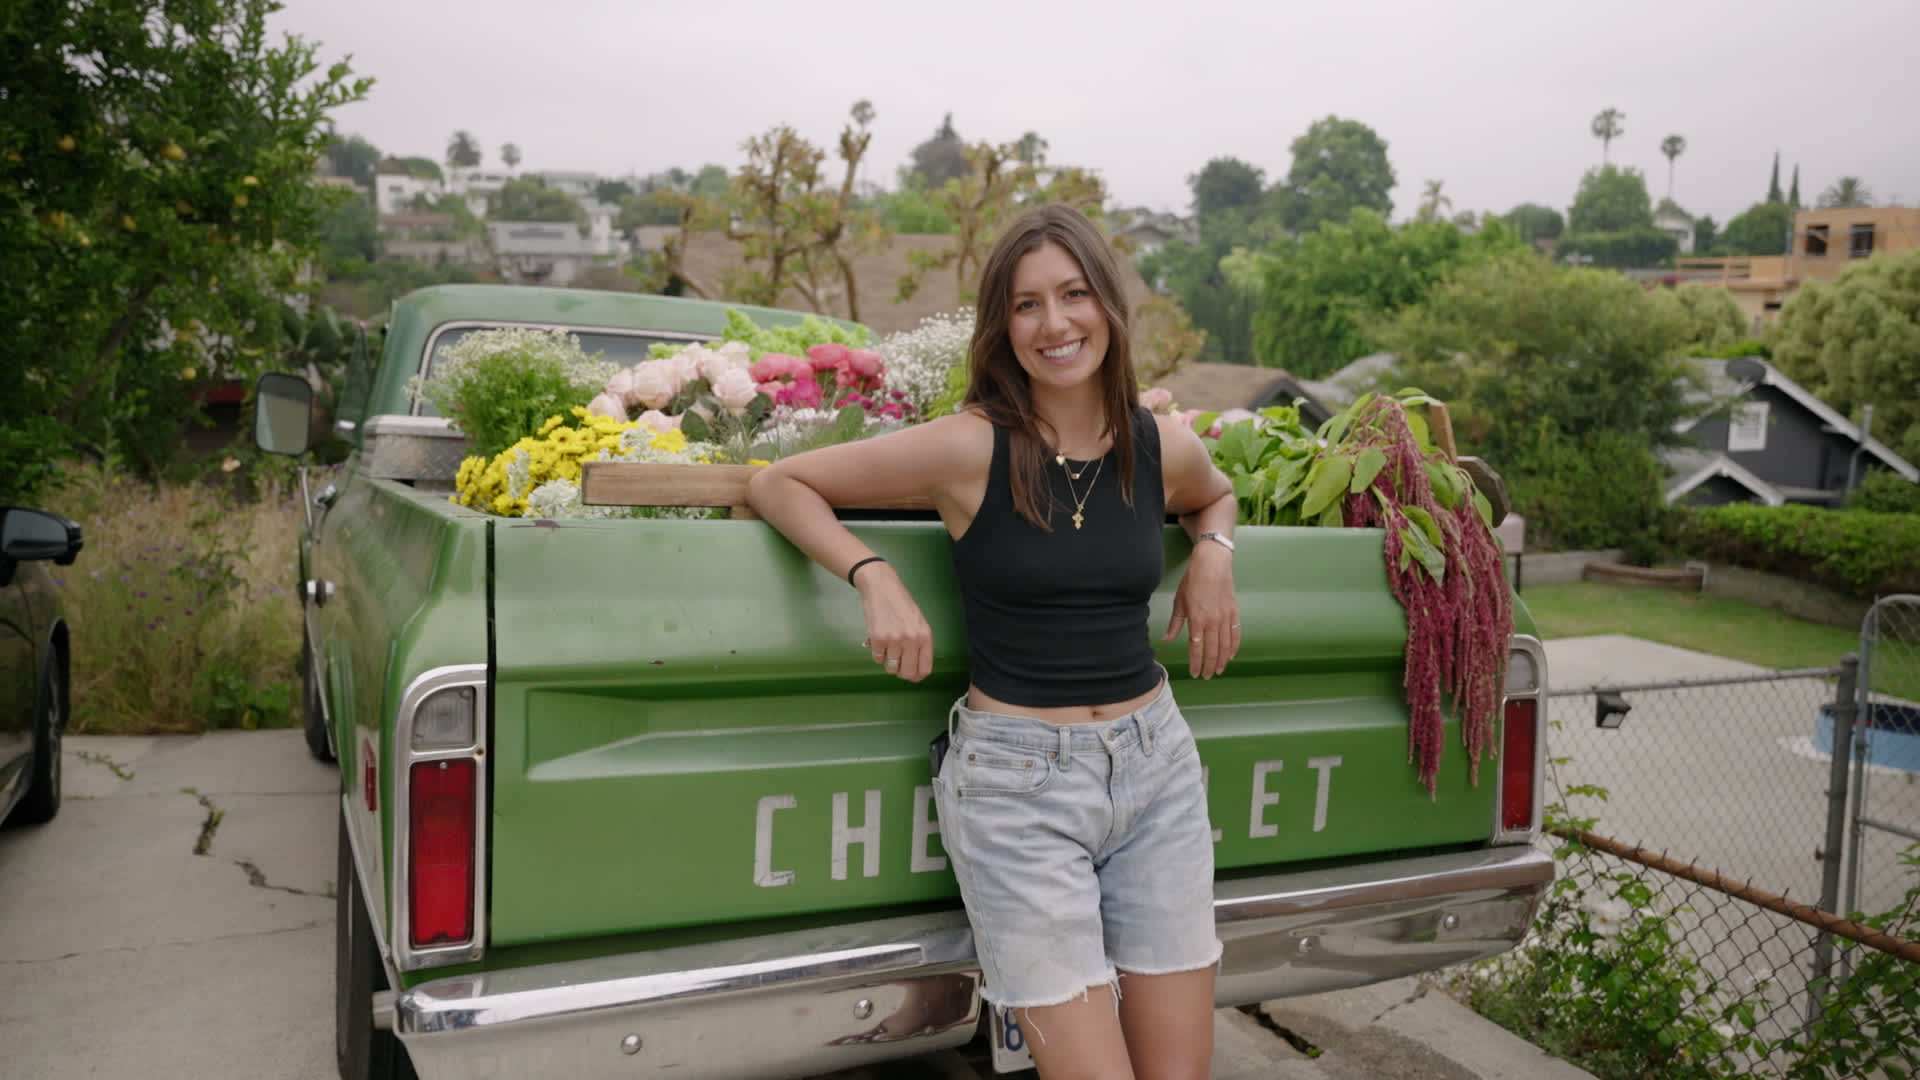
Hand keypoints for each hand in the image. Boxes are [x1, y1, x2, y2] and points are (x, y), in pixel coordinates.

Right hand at [858, 564, 933, 681]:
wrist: (882, 587)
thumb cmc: (900, 604)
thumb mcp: (918, 622)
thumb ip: (919, 644)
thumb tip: (915, 668)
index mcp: (925, 636)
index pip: (925, 669)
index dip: (917, 676)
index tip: (911, 675)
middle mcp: (912, 639)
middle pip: (907, 673)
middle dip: (901, 673)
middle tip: (897, 665)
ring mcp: (894, 640)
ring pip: (891, 668)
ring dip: (888, 662)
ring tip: (888, 647)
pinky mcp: (878, 639)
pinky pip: (877, 659)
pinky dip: (877, 653)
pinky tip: (879, 641)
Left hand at [1164, 545, 1237, 678]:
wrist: (1212, 564)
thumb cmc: (1193, 581)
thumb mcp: (1179, 602)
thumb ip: (1175, 624)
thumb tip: (1167, 639)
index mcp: (1197, 619)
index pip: (1196, 648)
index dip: (1195, 663)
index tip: (1194, 673)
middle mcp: (1213, 621)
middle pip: (1212, 650)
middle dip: (1209, 666)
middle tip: (1206, 676)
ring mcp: (1225, 617)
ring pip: (1225, 645)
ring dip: (1221, 660)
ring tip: (1218, 670)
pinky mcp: (1234, 612)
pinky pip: (1236, 633)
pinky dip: (1234, 646)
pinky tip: (1231, 655)